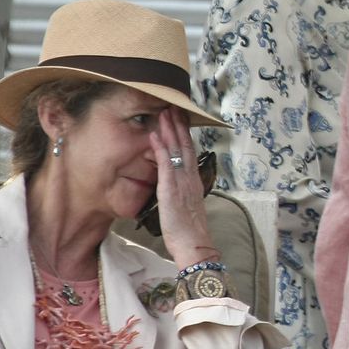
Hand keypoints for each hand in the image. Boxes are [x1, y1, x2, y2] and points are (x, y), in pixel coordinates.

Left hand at [147, 109, 215, 267]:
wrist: (193, 242)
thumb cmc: (188, 230)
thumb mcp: (187, 206)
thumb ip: (183, 192)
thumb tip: (177, 185)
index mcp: (194, 181)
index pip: (189, 152)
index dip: (185, 134)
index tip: (180, 119)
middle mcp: (190, 177)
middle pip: (185, 145)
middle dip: (179, 125)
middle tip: (174, 105)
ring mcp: (182, 181)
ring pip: (177, 149)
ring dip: (170, 129)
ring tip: (165, 111)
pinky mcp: (171, 188)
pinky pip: (165, 163)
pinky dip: (160, 147)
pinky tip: (155, 135)